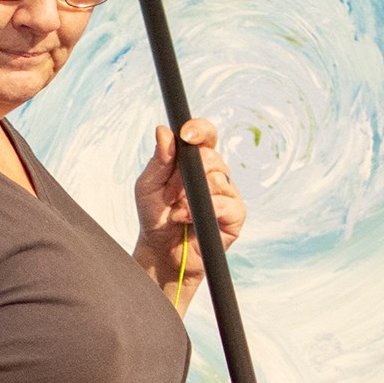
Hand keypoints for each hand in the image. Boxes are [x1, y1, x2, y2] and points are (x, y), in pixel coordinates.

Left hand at [131, 117, 242, 295]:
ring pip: (218, 178)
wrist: (161, 252)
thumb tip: (163, 131)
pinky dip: (203, 209)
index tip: (185, 134)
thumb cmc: (156, 217)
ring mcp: (227, 194)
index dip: (199, 130)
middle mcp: (215, 173)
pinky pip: (227, 203)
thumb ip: (158, 160)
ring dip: (190, 195)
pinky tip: (187, 217)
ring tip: (176, 211)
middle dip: (186, 174)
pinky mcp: (234, 215)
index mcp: (195, 161)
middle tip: (170, 193)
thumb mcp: (148, 186)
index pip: (205, 136)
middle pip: (211, 156)